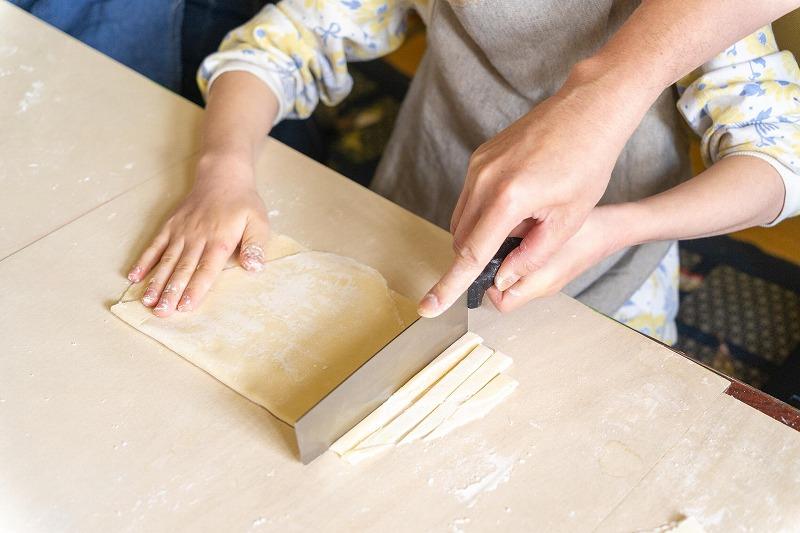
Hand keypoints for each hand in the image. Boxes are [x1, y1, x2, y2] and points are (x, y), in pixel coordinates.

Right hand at [126, 156, 269, 316]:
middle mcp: (197, 238)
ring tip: (147, 301)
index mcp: (220, 240)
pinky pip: (155, 245)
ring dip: (156, 282)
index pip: (206, 269)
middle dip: (171, 292)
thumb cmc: (243, 203)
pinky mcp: (170, 226)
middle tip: (161, 312)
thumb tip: (254, 268)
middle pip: (182, 269)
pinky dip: (144, 260)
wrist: (222, 175)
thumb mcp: (259, 221)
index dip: (195, 288)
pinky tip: (134, 276)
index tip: (185, 306)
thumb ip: (256, 245)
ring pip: (166, 260)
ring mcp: (180, 231)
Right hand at [419, 66, 636, 316]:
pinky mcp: (479, 157)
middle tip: (518, 252)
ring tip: (527, 220)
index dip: (450, 285)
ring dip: (483, 234)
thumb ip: (532, 255)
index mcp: (508, 198)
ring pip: (462, 219)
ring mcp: (478, 165)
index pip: (471, 254)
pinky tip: (520, 202)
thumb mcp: (567, 220)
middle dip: (479, 256)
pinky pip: (470, 198)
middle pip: (461, 239)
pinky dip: (486, 213)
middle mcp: (484, 179)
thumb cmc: (587, 162)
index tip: (428, 307)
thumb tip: (503, 278)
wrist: (586, 110)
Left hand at [486, 205, 624, 311]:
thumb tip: (486, 253)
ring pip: (512, 281)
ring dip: (503, 263)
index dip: (487, 284)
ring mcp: (546, 282)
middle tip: (490, 246)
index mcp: (540, 285)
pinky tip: (518, 237)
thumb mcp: (546, 233)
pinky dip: (515, 258)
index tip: (484, 260)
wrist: (610, 229)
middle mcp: (541, 288)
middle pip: (503, 293)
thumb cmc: (584, 230)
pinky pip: (524, 272)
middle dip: (493, 272)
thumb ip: (517, 248)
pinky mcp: (550, 272)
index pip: (500, 302)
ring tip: (503, 238)